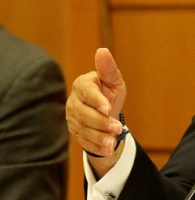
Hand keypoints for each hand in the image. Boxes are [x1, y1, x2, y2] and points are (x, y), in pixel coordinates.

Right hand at [66, 48, 126, 171]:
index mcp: (82, 85)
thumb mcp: (113, 80)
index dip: (97, 101)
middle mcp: (73, 101)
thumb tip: (102, 51)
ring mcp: (72, 118)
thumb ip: (108, 68)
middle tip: (117, 129)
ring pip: (83, 129)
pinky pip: (83, 140)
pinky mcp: (74, 131)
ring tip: (113, 143)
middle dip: (101, 123)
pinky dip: (96, 146)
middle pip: (84, 114)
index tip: (108, 109)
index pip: (87, 93)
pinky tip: (107, 149)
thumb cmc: (110, 90)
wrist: (107, 111)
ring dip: (99, 137)